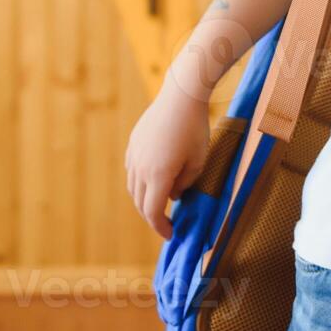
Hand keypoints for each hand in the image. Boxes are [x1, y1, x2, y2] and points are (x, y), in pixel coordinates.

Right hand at [125, 79, 210, 239]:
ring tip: (159, 203)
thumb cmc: (195, 129)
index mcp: (158, 176)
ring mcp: (134, 155)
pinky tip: (152, 180)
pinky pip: (132, 170)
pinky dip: (140, 182)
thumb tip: (172, 196)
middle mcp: (141, 168)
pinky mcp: (133, 144)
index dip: (161, 227)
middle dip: (153, 217)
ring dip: (144, 200)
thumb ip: (185, 184)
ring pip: (133, 187)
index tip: (170, 234)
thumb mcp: (198, 162)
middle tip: (166, 223)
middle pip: (141, 203)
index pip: (153, 212)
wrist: (181, 96)